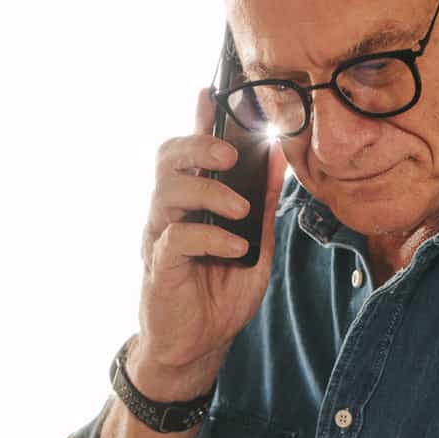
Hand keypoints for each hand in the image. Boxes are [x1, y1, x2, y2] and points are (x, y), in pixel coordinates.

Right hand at [131, 88, 287, 399]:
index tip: (212, 90)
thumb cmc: (220, 293)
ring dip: (209, 192)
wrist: (199, 346)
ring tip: (239, 209)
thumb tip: (280, 159)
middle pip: (167, 158)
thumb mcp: (256, 245)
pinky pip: (178, 236)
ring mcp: (160, 236)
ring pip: (168, 190)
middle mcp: (169, 212)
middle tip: (230, 154)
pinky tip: (235, 248)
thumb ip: (263, 205)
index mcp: (193, 202)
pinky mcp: (159, 265)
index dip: (198, 118)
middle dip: (198, 146)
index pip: (190, 150)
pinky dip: (212, 237)